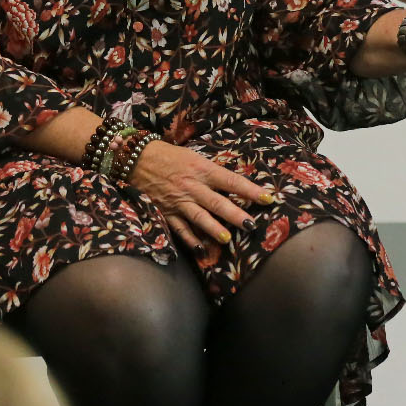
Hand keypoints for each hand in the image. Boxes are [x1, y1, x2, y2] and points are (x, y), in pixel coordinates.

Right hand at [129, 139, 274, 250]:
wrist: (137, 159)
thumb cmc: (171, 156)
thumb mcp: (196, 158)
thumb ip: (213, 172)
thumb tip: (235, 184)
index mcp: (203, 170)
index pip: (232, 181)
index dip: (250, 190)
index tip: (268, 198)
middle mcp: (193, 186)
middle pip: (218, 202)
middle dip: (235, 214)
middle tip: (252, 225)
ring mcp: (179, 201)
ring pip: (200, 217)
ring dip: (214, 229)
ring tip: (228, 239)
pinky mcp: (166, 212)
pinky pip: (179, 228)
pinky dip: (190, 239)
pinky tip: (201, 249)